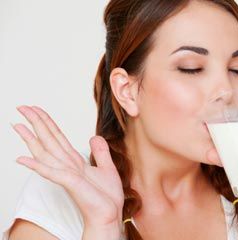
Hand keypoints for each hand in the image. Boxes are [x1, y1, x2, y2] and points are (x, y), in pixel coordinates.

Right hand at [11, 105, 124, 228]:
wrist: (110, 215)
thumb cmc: (106, 197)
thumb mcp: (107, 168)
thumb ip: (100, 152)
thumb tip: (94, 136)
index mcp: (75, 161)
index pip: (58, 137)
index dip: (47, 122)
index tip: (36, 109)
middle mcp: (67, 165)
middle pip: (48, 139)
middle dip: (35, 123)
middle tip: (21, 107)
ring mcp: (66, 174)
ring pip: (45, 151)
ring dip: (31, 138)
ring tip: (17, 125)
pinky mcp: (70, 183)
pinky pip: (51, 172)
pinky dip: (37, 165)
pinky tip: (22, 158)